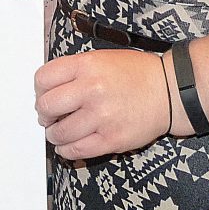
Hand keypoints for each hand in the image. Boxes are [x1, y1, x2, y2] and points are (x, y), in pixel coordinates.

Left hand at [35, 49, 168, 160]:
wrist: (170, 91)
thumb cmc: (137, 74)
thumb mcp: (102, 58)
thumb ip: (75, 70)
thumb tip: (48, 89)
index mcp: (87, 65)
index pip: (43, 79)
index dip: (39, 90)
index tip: (43, 95)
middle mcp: (91, 89)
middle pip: (46, 106)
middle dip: (44, 113)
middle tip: (49, 115)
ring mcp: (101, 116)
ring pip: (58, 133)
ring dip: (54, 134)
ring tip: (60, 130)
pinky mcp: (111, 140)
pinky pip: (76, 151)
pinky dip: (67, 150)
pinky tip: (69, 145)